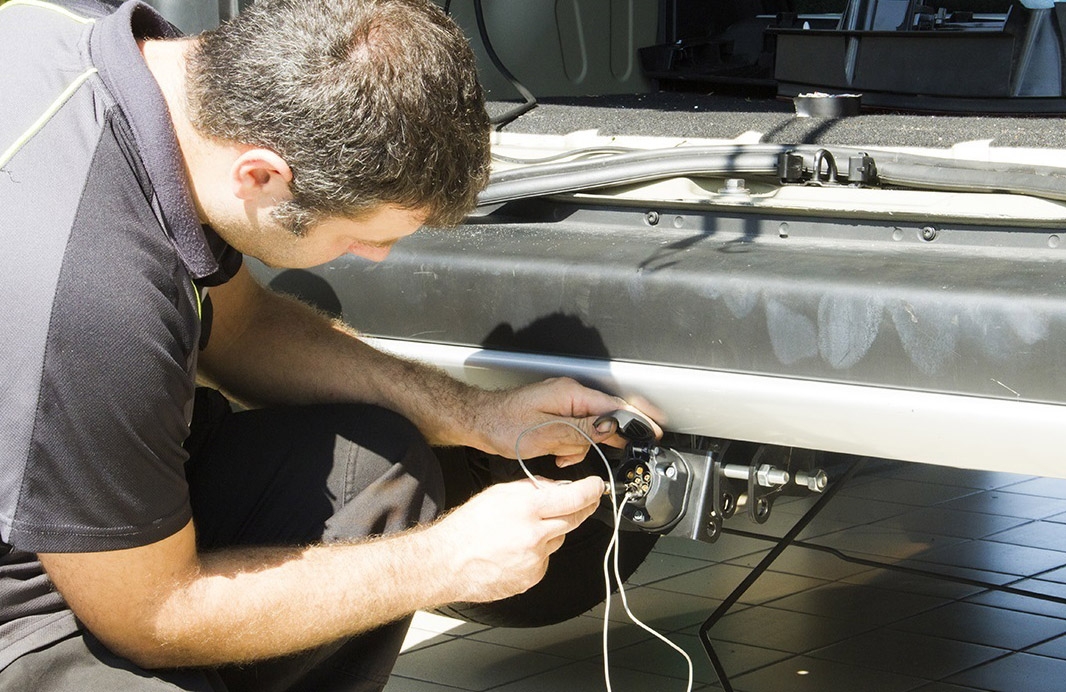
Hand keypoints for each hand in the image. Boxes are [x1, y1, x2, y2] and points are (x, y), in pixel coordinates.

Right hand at [433, 475, 603, 602]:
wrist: (448, 562)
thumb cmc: (469, 527)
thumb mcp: (500, 493)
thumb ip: (533, 489)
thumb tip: (559, 489)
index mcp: (526, 509)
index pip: (573, 497)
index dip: (591, 491)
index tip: (597, 487)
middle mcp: (534, 535)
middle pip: (574, 520)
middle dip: (583, 509)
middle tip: (586, 501)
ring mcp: (535, 559)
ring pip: (558, 540)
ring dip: (551, 532)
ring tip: (522, 531)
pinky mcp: (532, 577)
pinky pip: (545, 559)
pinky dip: (538, 552)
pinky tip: (516, 550)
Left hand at [475, 377, 663, 465]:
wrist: (478, 421)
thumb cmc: (504, 425)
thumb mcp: (546, 434)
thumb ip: (582, 431)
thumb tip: (610, 429)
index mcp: (571, 394)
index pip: (614, 405)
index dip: (636, 419)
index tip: (653, 431)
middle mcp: (570, 394)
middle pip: (603, 417)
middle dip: (598, 440)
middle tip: (595, 453)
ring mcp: (562, 403)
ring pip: (589, 429)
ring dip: (578, 446)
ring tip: (557, 454)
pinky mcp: (556, 413)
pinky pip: (575, 430)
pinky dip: (569, 444)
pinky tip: (556, 453)